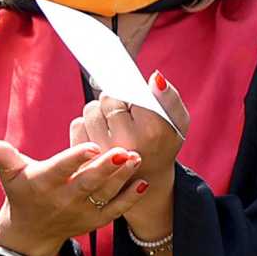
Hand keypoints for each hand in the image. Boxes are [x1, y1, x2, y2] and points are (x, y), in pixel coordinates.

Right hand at [0, 139, 147, 255]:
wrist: (32, 231)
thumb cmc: (24, 192)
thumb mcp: (11, 175)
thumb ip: (5, 159)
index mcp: (43, 183)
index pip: (60, 169)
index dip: (75, 158)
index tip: (91, 145)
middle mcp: (64, 198)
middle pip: (88, 183)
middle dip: (106, 168)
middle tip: (124, 151)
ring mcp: (82, 211)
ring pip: (105, 194)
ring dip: (123, 178)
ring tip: (136, 157)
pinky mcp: (96, 220)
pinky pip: (116, 210)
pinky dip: (131, 198)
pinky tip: (144, 182)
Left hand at [73, 75, 189, 238]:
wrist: (148, 178)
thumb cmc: (164, 142)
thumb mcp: (178, 122)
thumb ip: (169, 98)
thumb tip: (155, 77)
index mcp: (152, 131)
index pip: (125, 93)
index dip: (128, 92)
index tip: (133, 101)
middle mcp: (126, 143)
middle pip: (107, 99)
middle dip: (115, 100)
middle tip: (126, 113)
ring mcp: (103, 153)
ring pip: (90, 109)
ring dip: (100, 110)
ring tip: (114, 123)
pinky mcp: (85, 158)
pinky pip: (78, 124)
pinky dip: (87, 123)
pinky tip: (101, 133)